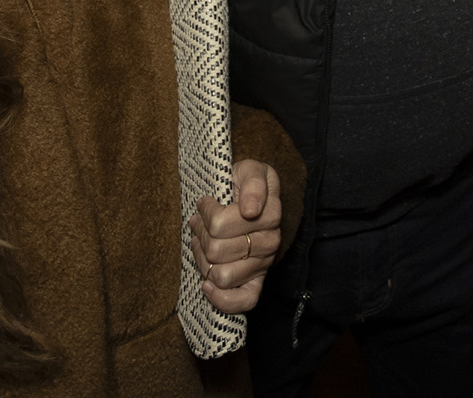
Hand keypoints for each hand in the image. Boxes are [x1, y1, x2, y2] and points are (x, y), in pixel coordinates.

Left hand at [190, 157, 283, 311]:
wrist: (251, 199)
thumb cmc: (245, 184)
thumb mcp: (249, 170)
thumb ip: (253, 183)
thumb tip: (251, 209)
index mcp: (271, 212)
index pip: (219, 224)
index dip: (206, 213)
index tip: (207, 203)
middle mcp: (271, 241)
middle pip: (216, 250)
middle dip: (202, 235)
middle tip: (201, 223)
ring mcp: (264, 264)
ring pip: (221, 275)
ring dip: (204, 261)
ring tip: (202, 244)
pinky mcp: (257, 283)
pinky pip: (243, 302)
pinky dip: (221, 298)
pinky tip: (208, 283)